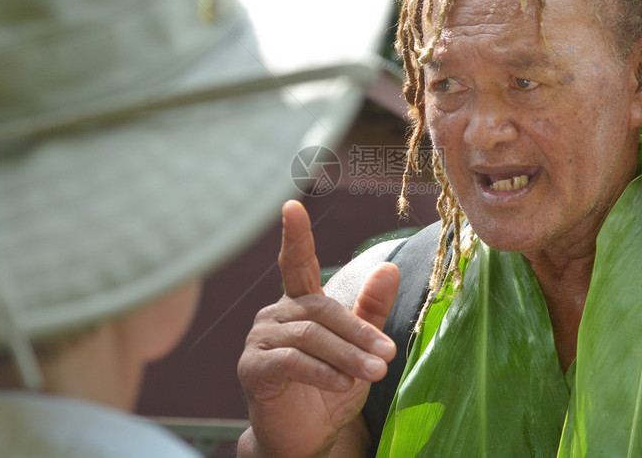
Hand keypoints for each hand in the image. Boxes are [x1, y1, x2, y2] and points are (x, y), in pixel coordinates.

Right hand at [237, 200, 399, 457]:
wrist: (305, 440)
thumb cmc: (330, 390)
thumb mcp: (359, 349)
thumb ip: (370, 310)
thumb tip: (389, 268)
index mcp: (299, 304)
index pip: (297, 264)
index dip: (295, 236)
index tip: (291, 206)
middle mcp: (275, 315)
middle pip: (320, 309)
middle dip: (357, 332)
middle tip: (387, 355)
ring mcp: (260, 341)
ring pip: (308, 335)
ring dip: (346, 355)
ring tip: (374, 373)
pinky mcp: (252, 369)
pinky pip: (290, 361)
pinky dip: (320, 371)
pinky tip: (341, 384)